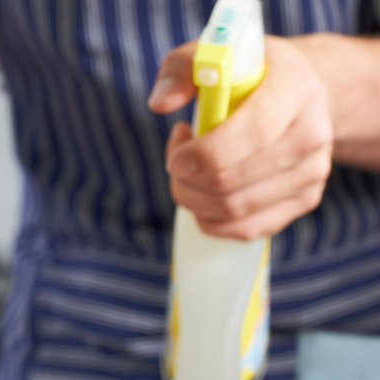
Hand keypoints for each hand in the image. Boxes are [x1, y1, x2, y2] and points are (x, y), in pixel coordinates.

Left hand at [148, 36, 333, 240]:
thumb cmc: (248, 78)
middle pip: (232, 184)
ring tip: (190, 171)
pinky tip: (205, 192)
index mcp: (295, 90)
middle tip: (177, 160)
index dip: (204, 155)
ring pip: (234, 211)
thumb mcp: (213, 57)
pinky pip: (244, 230)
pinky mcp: (303, 202)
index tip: (175, 158)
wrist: (299, 98)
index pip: (252, 134)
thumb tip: (160, 103)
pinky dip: (210, 218)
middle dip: (186, 180)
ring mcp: (312, 174)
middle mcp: (312, 135)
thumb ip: (179, 70)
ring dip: (194, 199)